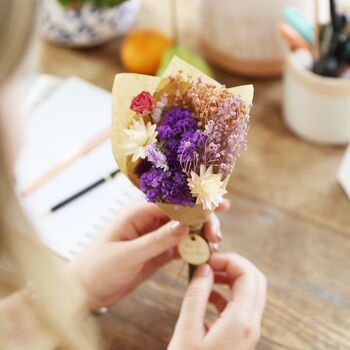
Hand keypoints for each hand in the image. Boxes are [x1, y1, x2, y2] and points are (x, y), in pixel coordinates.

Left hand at [67, 201, 228, 308]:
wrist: (85, 289)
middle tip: (216, 235)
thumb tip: (185, 226)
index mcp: (138, 213)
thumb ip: (156, 240)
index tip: (217, 206)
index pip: (173, 202)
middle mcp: (149, 221)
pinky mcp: (158, 251)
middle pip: (183, 214)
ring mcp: (155, 236)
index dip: (196, 203)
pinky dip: (193, 249)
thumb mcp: (127, 254)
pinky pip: (180, 246)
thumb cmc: (98, 268)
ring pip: (185, 229)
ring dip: (200, 235)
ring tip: (214, 245)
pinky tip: (205, 254)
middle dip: (202, 220)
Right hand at [169, 253, 266, 349]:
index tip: (207, 259)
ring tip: (206, 275)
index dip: (229, 260)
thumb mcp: (186, 332)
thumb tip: (205, 268)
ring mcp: (249, 331)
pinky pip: (241, 305)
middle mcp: (251, 325)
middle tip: (209, 263)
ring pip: (250, 291)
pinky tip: (207, 295)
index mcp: (240, 322)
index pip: (248, 275)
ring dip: (230, 277)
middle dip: (233, 264)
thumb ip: (197, 296)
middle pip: (254, 279)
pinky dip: (227, 293)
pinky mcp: (242, 336)